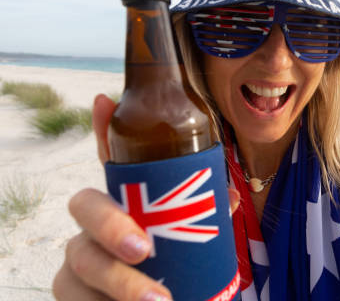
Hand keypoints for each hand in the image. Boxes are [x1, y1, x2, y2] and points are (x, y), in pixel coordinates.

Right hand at [53, 94, 239, 299]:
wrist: (171, 298)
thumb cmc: (180, 264)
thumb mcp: (197, 234)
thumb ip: (208, 211)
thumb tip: (226, 194)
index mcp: (127, 200)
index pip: (110, 161)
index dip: (104, 131)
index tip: (105, 101)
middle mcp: (97, 222)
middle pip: (84, 205)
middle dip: (109, 223)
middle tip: (144, 248)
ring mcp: (81, 256)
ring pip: (77, 257)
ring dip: (117, 281)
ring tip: (158, 300)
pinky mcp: (75, 291)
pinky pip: (70, 294)